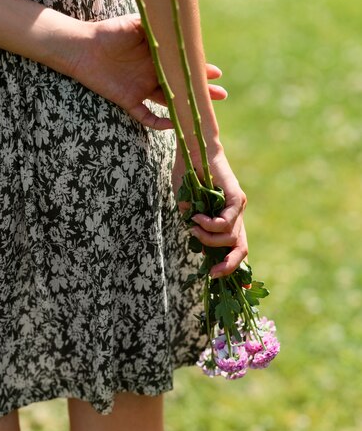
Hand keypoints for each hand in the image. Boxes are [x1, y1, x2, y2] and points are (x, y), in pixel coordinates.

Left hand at [70, 14, 226, 128]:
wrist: (82, 46)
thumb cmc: (108, 31)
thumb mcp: (136, 23)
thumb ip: (157, 25)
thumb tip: (179, 22)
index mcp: (157, 57)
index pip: (183, 66)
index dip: (200, 70)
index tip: (216, 73)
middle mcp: (152, 74)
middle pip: (182, 86)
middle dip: (201, 91)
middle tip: (221, 95)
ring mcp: (141, 89)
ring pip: (169, 102)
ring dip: (186, 106)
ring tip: (202, 110)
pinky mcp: (128, 101)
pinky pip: (147, 117)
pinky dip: (160, 122)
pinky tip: (173, 123)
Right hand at [172, 144, 247, 277]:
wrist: (195, 150)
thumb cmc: (189, 176)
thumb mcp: (188, 207)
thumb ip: (193, 224)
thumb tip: (196, 241)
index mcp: (226, 220)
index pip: (234, 248)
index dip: (231, 266)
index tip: (218, 279)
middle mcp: (235, 216)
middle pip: (241, 249)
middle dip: (229, 266)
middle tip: (213, 274)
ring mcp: (238, 207)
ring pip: (229, 237)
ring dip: (208, 237)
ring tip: (194, 225)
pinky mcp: (237, 198)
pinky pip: (226, 222)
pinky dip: (210, 224)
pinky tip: (198, 217)